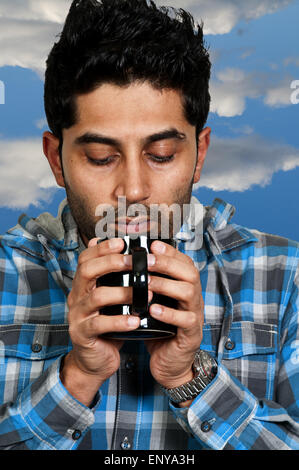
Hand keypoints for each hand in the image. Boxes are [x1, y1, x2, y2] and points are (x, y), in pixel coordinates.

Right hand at [60, 237, 140, 405]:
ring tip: (146, 294)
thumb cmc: (106, 325)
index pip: (86, 258)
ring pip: (96, 297)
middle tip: (135, 262)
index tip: (122, 242)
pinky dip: (119, 321)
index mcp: (83, 285)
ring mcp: (77, 315)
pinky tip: (136, 321)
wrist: (94, 359)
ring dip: (123, 293)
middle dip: (112, 263)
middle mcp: (76, 296)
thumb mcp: (110, 299)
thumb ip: (114, 279)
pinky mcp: (83, 334)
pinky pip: (100, 324)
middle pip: (87, 271)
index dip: (102, 248)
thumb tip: (125, 253)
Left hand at [145, 240, 203, 395]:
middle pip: (189, 272)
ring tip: (147, 283)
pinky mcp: (190, 335)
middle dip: (167, 263)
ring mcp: (194, 315)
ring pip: (189, 293)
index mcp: (185, 287)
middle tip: (147, 261)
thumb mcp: (154, 303)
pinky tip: (153, 310)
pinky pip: (185, 320)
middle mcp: (193, 298)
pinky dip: (169, 313)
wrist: (169, 363)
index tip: (152, 245)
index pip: (183, 262)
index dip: (170, 252)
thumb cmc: (160, 329)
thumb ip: (147, 284)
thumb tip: (127, 262)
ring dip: (167, 285)